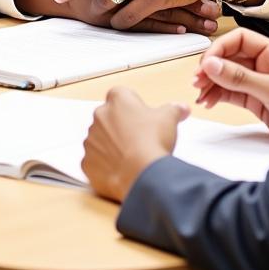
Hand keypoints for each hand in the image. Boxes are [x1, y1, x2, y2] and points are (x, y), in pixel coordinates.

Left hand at [82, 87, 188, 201]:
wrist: (141, 174)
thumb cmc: (153, 140)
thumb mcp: (169, 118)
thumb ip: (174, 109)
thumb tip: (181, 108)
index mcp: (117, 100)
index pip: (122, 95)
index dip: (133, 106)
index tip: (143, 117)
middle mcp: (99, 116)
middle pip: (109, 117)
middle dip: (121, 126)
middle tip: (139, 138)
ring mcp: (91, 141)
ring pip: (100, 139)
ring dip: (111, 145)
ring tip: (131, 156)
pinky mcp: (87, 163)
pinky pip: (95, 161)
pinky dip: (105, 165)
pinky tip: (121, 170)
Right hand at [192, 27, 268, 140]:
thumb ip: (241, 78)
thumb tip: (212, 64)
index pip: (240, 39)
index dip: (220, 48)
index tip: (206, 63)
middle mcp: (265, 64)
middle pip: (230, 58)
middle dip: (212, 68)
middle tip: (198, 80)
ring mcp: (259, 82)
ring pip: (228, 76)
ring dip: (212, 83)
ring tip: (201, 94)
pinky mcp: (257, 100)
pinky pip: (232, 93)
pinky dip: (218, 96)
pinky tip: (209, 101)